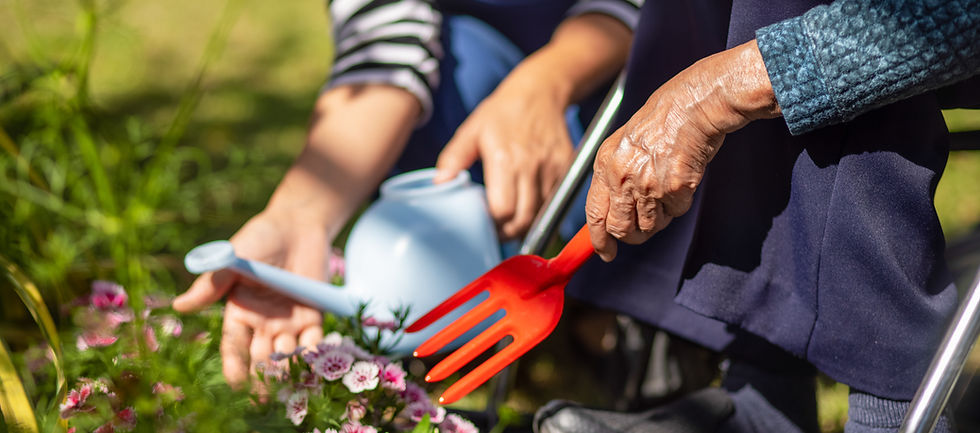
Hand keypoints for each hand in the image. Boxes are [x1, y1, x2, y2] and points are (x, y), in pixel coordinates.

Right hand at [173, 210, 328, 385]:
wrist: (297, 223)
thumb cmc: (259, 239)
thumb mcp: (232, 259)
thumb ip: (211, 284)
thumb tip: (179, 306)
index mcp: (239, 313)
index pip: (234, 347)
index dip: (235, 366)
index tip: (236, 383)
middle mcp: (264, 323)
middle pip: (261, 357)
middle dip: (263, 375)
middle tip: (266, 392)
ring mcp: (289, 321)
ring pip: (287, 353)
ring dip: (287, 367)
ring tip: (288, 379)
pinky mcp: (314, 314)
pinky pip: (314, 339)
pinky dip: (314, 351)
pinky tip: (313, 360)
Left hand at [435, 70, 573, 239]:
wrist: (539, 92)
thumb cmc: (501, 113)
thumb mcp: (471, 131)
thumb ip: (454, 158)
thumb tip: (439, 184)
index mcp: (505, 159)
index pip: (502, 210)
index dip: (492, 223)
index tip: (484, 223)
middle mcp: (531, 166)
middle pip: (523, 219)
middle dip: (509, 232)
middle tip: (497, 230)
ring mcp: (552, 168)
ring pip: (541, 213)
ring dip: (526, 223)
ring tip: (511, 220)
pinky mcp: (567, 167)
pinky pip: (556, 200)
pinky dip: (543, 208)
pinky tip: (529, 203)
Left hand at [586, 40, 780, 260]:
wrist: (692, 105)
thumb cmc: (662, 120)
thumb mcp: (624, 143)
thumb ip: (615, 176)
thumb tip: (612, 212)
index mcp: (605, 164)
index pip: (594, 213)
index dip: (599, 239)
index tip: (605, 252)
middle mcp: (622, 177)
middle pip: (621, 228)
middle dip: (632, 235)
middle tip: (641, 230)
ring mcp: (648, 184)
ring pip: (649, 225)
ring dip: (659, 218)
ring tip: (665, 191)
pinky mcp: (675, 188)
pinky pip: (676, 212)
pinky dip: (679, 203)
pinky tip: (681, 180)